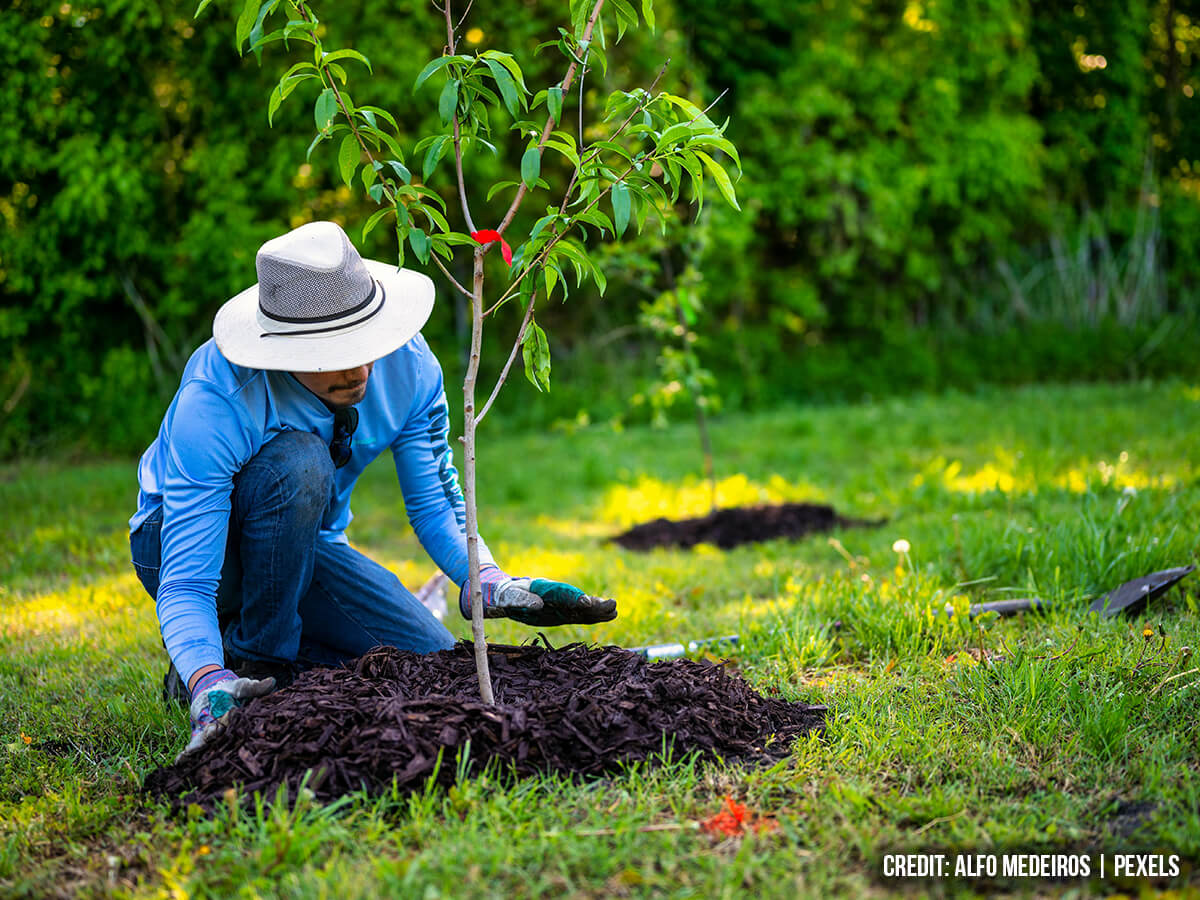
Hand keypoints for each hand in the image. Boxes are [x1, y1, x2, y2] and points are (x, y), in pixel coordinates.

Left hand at [177, 668, 274, 760]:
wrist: (212, 690)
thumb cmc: (232, 690)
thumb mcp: (243, 686)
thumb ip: (255, 687)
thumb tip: (271, 682)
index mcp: (240, 721)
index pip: (239, 725)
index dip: (235, 725)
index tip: (229, 717)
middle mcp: (228, 731)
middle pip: (223, 737)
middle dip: (216, 736)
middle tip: (211, 732)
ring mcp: (214, 735)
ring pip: (208, 743)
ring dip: (201, 747)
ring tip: (190, 752)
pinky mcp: (200, 736)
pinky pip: (195, 746)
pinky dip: (188, 754)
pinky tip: (179, 761)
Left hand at [499, 577, 617, 625]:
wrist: (506, 594)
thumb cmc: (506, 594)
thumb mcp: (508, 596)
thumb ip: (520, 599)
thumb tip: (537, 604)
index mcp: (543, 589)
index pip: (562, 593)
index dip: (575, 597)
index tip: (586, 602)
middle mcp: (556, 595)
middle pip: (577, 599)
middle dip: (594, 603)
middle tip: (611, 605)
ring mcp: (561, 604)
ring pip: (582, 607)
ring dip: (597, 610)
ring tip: (614, 611)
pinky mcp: (563, 612)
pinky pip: (580, 614)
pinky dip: (593, 615)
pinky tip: (607, 615)